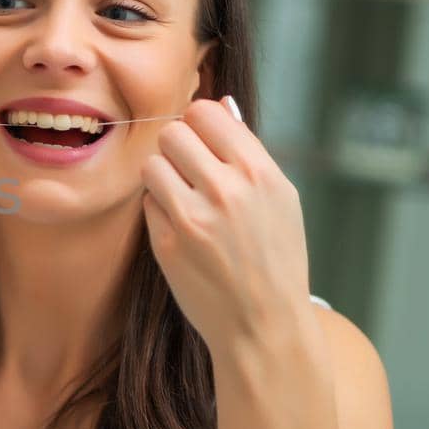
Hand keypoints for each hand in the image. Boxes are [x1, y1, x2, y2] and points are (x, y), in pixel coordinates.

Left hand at [140, 96, 312, 357]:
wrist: (263, 324)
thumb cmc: (275, 257)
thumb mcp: (281, 199)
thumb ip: (247, 151)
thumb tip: (219, 105)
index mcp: (259, 174)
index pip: (205, 112)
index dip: (200, 124)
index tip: (205, 142)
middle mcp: (225, 191)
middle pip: (172, 133)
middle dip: (178, 148)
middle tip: (191, 171)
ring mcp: (192, 218)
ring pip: (153, 164)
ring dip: (164, 176)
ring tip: (186, 198)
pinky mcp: (166, 243)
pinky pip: (147, 202)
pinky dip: (160, 209)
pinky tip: (183, 228)